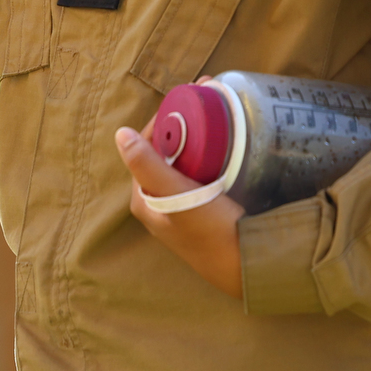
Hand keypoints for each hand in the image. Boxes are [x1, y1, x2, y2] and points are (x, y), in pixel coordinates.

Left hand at [115, 119, 244, 298]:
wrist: (251, 267)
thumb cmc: (211, 232)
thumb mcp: (177, 195)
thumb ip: (148, 166)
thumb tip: (120, 134)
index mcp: (145, 201)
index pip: (145, 149)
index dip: (161, 124)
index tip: (182, 103)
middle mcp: (160, 205)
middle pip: (166, 156)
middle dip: (182, 129)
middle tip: (203, 106)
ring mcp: (183, 209)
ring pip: (184, 164)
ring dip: (197, 141)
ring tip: (215, 118)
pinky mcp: (205, 212)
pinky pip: (202, 175)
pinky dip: (209, 157)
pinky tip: (225, 147)